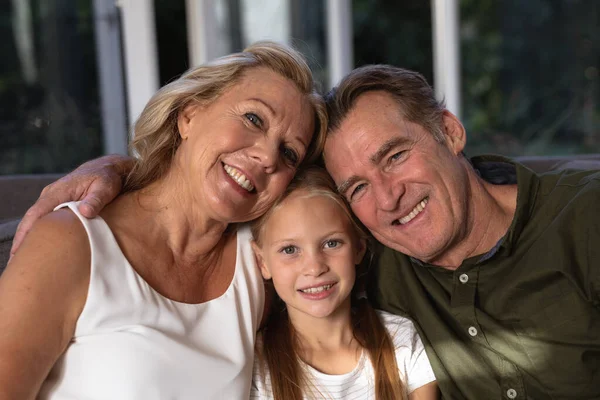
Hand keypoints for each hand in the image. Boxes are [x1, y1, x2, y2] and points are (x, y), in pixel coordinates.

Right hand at [10, 155, 132, 257]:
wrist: (108, 168)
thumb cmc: (107, 178)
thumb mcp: (105, 187)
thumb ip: (96, 199)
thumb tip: (85, 212)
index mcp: (59, 191)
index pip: (37, 213)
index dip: (26, 232)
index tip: (19, 250)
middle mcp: (51, 195)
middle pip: (31, 220)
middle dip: (22, 241)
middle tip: (16, 264)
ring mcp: (53, 200)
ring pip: (37, 221)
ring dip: (28, 238)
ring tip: (23, 261)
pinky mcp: (58, 204)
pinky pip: (45, 220)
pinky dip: (39, 233)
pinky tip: (38, 247)